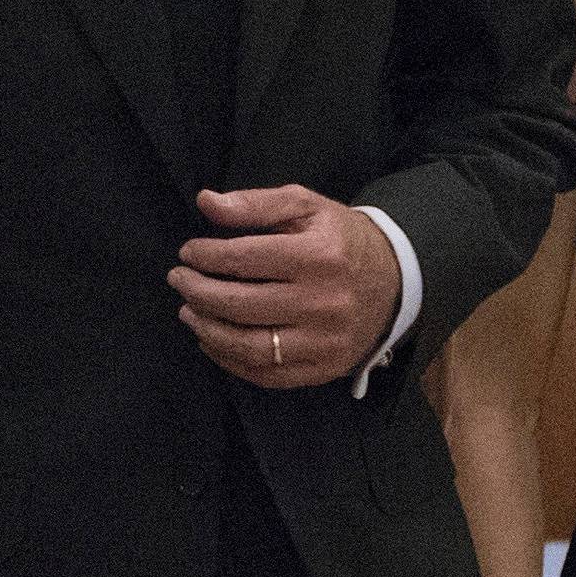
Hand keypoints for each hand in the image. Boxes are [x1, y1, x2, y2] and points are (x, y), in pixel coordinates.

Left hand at [169, 184, 400, 387]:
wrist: (395, 280)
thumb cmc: (340, 238)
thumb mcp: (305, 206)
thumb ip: (254, 204)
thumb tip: (205, 202)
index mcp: (319, 256)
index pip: (244, 259)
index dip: (206, 256)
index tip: (188, 252)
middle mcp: (324, 302)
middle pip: (241, 305)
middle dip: (198, 292)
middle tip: (179, 280)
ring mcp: (325, 341)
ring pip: (249, 346)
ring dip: (208, 330)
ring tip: (189, 311)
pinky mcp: (325, 368)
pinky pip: (267, 374)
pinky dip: (230, 361)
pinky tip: (212, 341)